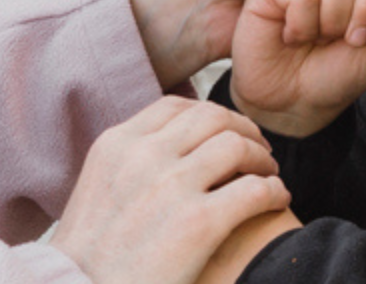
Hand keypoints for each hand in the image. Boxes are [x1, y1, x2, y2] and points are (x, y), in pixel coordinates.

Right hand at [48, 98, 293, 283]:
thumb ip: (127, 167)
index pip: (175, 107)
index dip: (210, 116)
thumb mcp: (95, 193)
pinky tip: (277, 200)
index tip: (225, 134)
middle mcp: (143, 156)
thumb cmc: (88, 260)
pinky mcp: (199, 223)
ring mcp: (171, 186)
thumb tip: (162, 156)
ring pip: (237, 146)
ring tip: (269, 175)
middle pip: (212, 117)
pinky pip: (256, 189)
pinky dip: (274, 191)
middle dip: (243, 130)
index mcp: (116, 145)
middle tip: (257, 150)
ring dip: (262, 158)